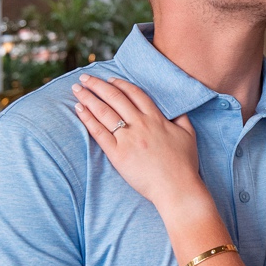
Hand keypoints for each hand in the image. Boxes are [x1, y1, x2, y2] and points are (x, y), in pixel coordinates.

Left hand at [72, 75, 205, 212]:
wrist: (177, 188)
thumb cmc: (184, 165)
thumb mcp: (189, 135)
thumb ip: (182, 118)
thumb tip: (177, 109)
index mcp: (157, 118)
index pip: (135, 94)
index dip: (120, 84)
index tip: (109, 79)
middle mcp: (141, 124)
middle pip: (115, 98)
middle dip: (97, 85)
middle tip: (84, 77)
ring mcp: (128, 139)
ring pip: (104, 111)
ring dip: (88, 97)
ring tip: (76, 88)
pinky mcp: (118, 154)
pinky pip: (99, 132)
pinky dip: (87, 119)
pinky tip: (78, 109)